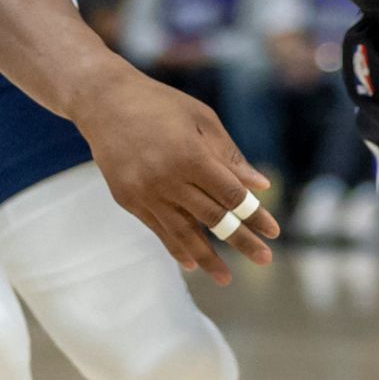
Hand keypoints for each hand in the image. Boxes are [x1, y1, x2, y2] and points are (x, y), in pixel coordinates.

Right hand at [74, 69, 274, 283]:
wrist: (104, 101)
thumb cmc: (160, 104)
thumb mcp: (201, 119)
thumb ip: (229, 155)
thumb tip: (259, 186)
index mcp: (191, 155)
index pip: (231, 195)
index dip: (254, 215)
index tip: (274, 231)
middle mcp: (168, 179)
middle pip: (213, 218)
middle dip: (241, 240)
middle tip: (264, 259)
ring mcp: (145, 192)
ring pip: (183, 233)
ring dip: (208, 258)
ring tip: (226, 278)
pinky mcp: (128, 199)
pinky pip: (158, 229)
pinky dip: (176, 247)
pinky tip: (191, 262)